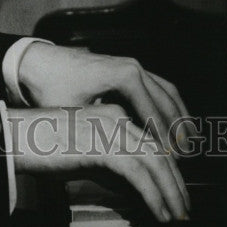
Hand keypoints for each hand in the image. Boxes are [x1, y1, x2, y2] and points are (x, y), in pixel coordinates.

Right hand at [7, 104, 189, 222]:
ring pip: (155, 160)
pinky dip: (154, 195)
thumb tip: (132, 190)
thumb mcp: (82, 154)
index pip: (151, 140)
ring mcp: (110, 130)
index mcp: (112, 114)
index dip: (168, 168)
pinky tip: (160, 213)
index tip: (175, 191)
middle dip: (176, 181)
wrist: (15, 137)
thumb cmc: (41, 146)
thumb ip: (107, 165)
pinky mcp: (102, 147)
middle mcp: (116, 117)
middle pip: (159, 149)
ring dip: (171, 190)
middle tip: (184, 206)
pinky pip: (138, 173)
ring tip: (178, 214)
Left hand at [18, 43, 194, 151]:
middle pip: (167, 101)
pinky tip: (174, 124)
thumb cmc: (52, 89)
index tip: (173, 162)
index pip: (154, 114)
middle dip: (179, 130)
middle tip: (186, 158)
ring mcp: (132, 66)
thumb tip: (125, 162)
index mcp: (125, 77)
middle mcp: (133, 67)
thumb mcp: (76, 115)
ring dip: (180, 116)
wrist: (38, 64)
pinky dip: (169, 106)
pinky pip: (158, 87)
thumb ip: (102, 135)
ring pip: (168, 92)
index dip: (165, 140)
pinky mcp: (127, 68)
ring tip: (189, 144)